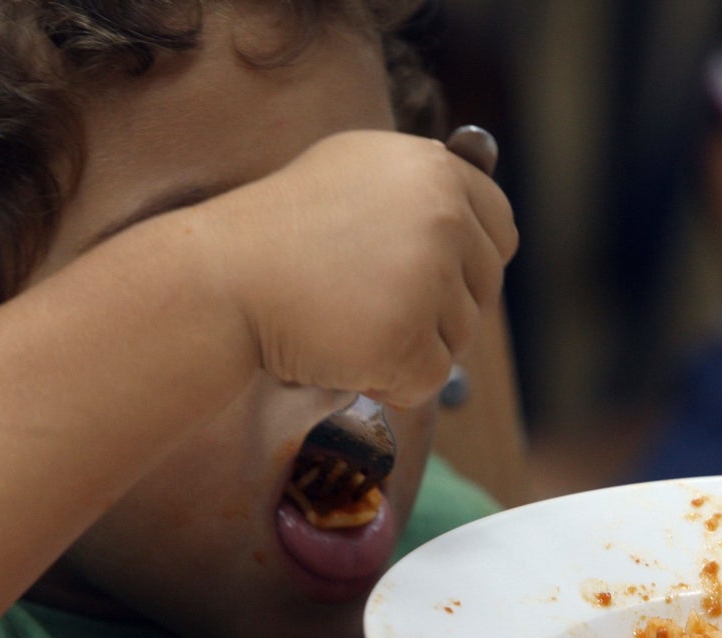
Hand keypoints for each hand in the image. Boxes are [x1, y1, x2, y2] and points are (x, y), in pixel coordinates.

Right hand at [201, 130, 517, 407]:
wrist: (220, 280)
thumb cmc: (277, 233)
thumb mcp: (353, 173)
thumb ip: (417, 189)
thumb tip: (471, 215)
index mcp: (435, 170)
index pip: (501, 231)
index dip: (471, 267)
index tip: (435, 284)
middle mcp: (443, 216)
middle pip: (484, 291)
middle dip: (439, 311)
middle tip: (370, 308)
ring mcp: (428, 278)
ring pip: (458, 339)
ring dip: (410, 346)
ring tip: (345, 323)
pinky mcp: (406, 337)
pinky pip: (429, 381)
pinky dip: (391, 383)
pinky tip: (343, 355)